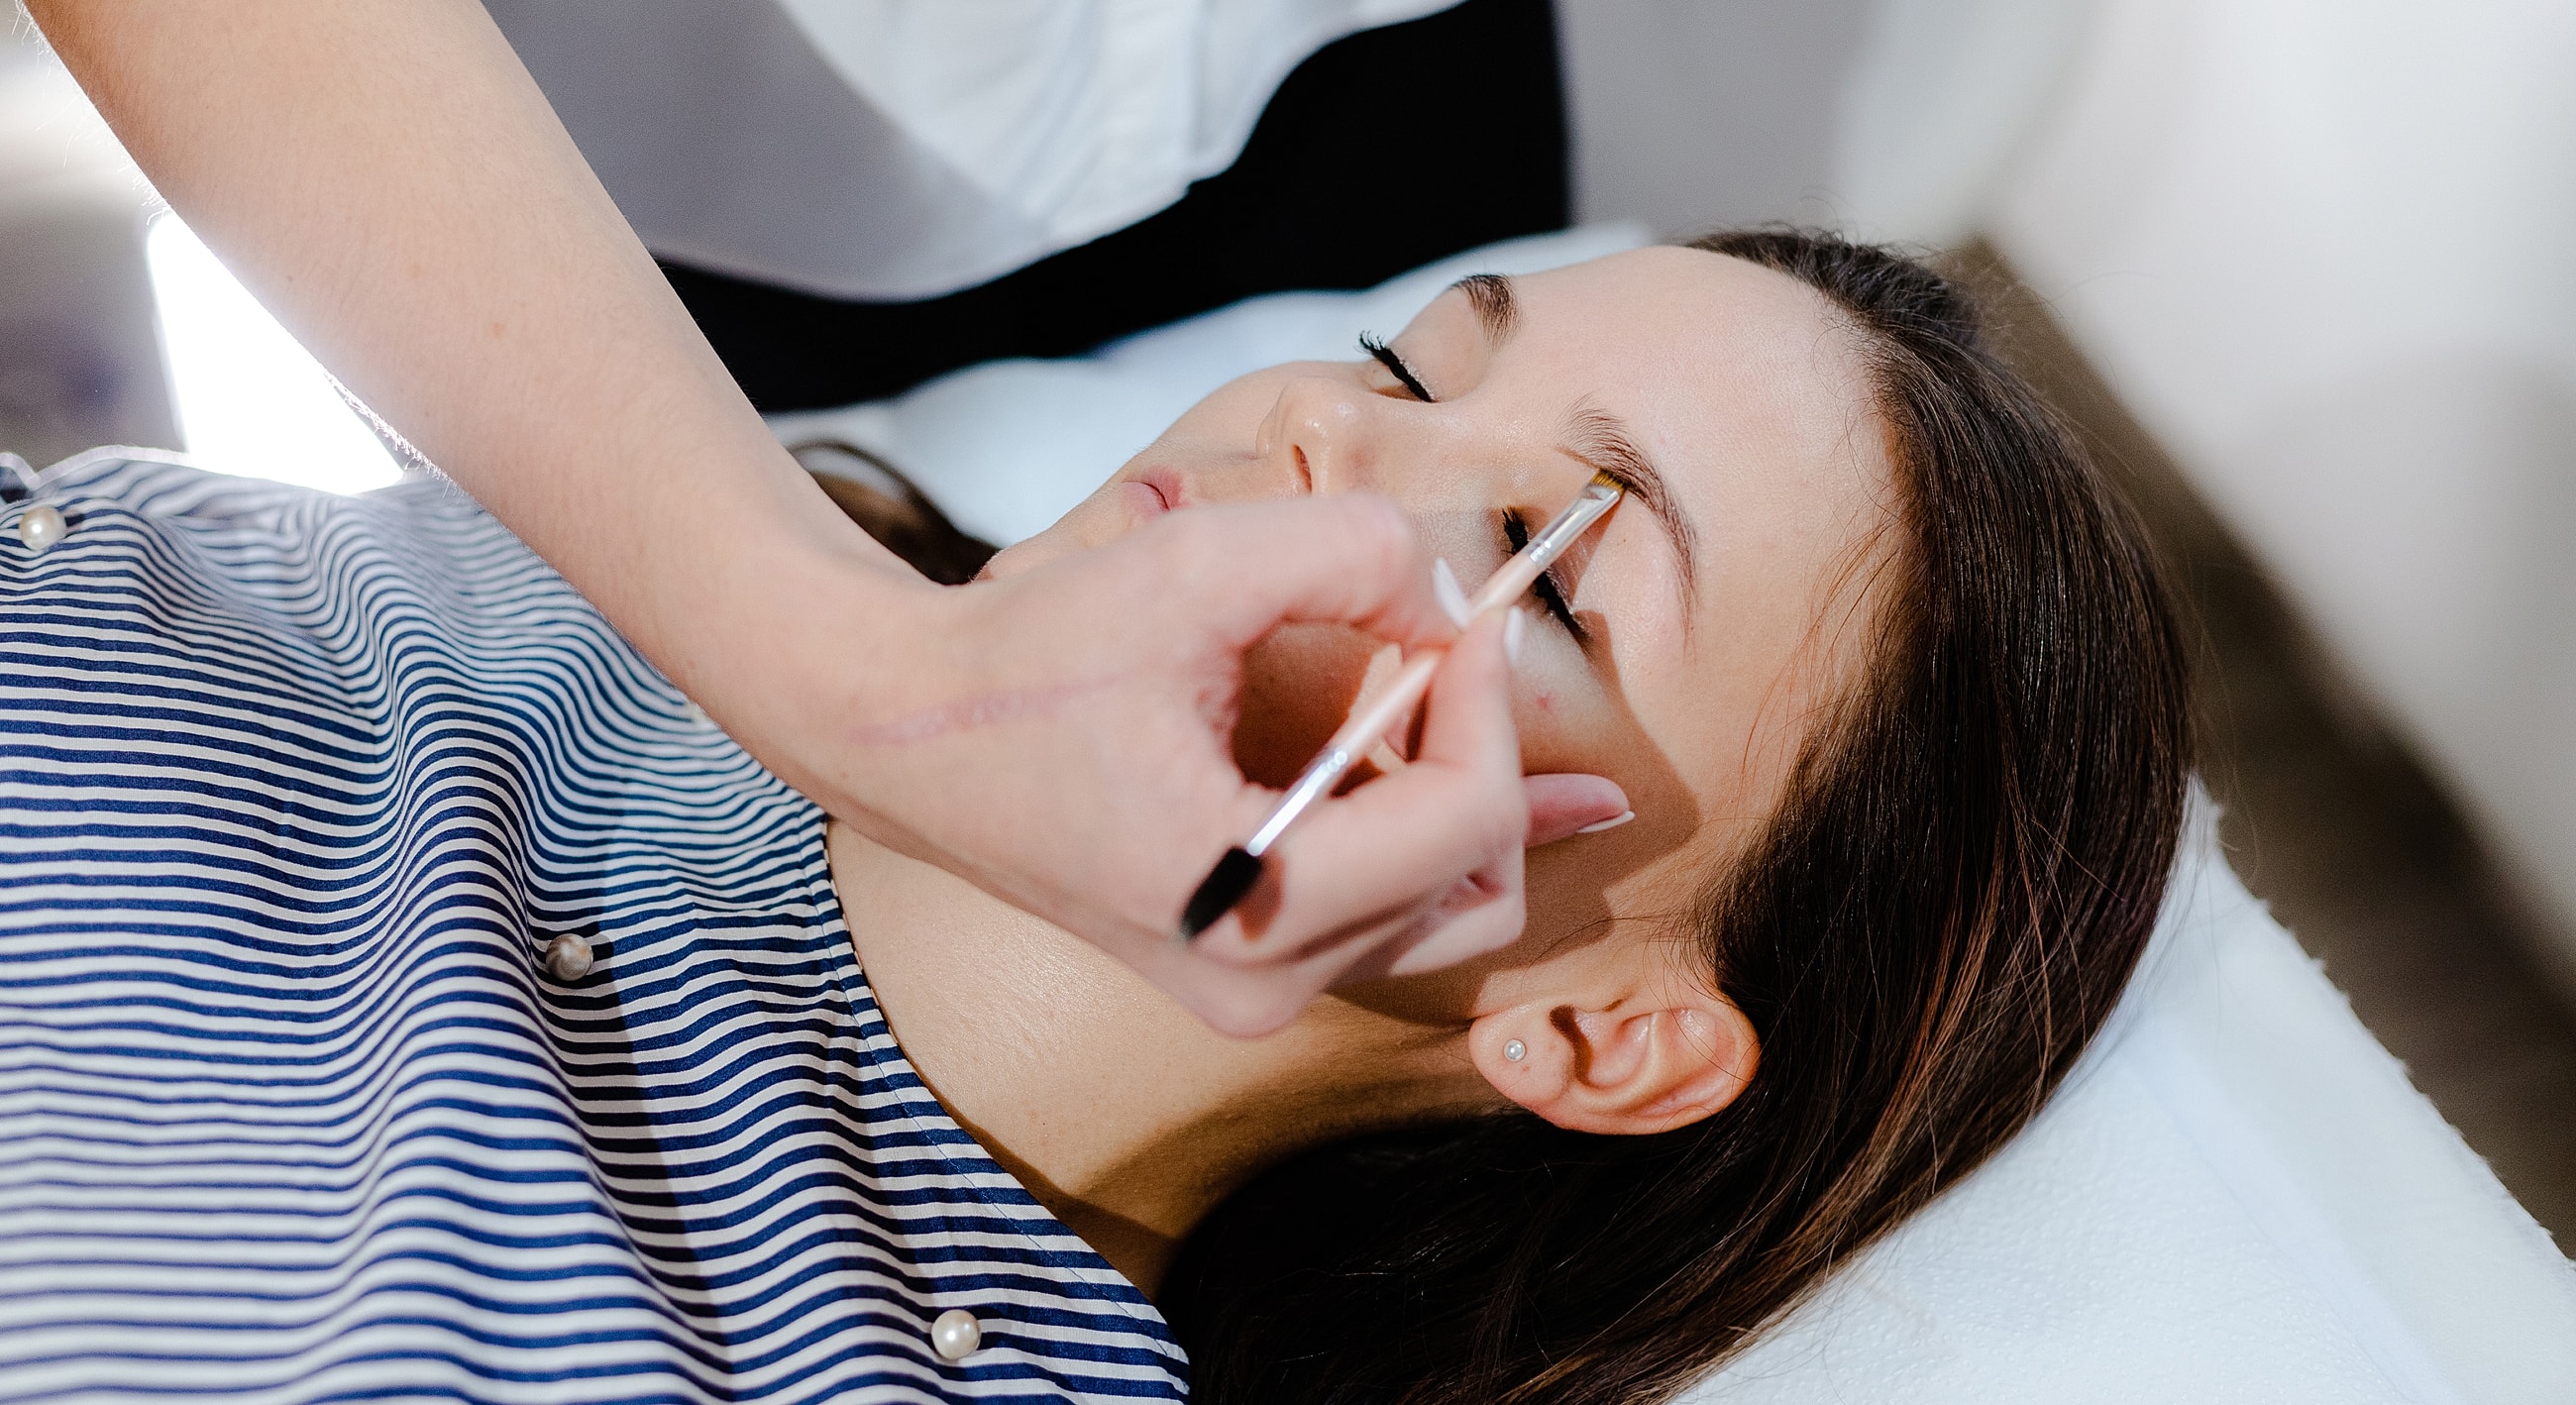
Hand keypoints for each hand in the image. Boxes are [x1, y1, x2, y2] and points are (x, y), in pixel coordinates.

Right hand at [837, 494, 1627, 1035]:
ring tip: (1452, 692)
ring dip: (1462, 798)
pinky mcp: (1235, 971)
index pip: (1462, 823)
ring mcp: (1246, 992)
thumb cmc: (1027, 658)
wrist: (901, 732)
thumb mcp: (1193, 566)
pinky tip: (1443, 757)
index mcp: (1248, 904)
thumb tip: (1449, 603)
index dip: (1487, 704)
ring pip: (1443, 912)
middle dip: (1491, 762)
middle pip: (1476, 889)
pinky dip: (1421, 834)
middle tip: (1452, 655)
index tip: (1460, 614)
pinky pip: (1384, 917)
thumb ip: (1352, 554)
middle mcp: (1257, 981)